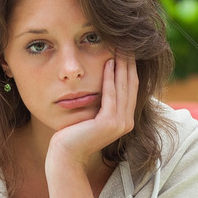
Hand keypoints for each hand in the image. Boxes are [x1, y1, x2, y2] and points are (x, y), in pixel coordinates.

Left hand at [47, 57, 138, 171]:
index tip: (128, 49)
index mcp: (125, 119)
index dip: (130, 67)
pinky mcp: (109, 123)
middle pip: (131, 84)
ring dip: (122, 65)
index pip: (131, 87)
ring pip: (124, 87)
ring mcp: (120, 123)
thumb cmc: (74, 133)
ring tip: (121, 47)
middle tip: (128, 43)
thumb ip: (101, 101)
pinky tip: (108, 62)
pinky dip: (110, 77)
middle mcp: (127, 122)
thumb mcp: (92, 113)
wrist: (65, 154)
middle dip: (129, 62)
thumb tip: (104, 79)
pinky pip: (111, 95)